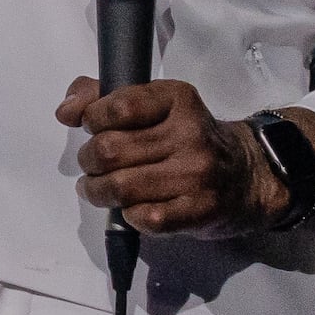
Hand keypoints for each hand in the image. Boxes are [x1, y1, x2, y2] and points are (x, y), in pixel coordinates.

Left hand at [56, 78, 277, 237]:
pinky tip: (132, 207)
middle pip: (109, 150)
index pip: (117, 106)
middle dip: (89, 160)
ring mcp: (198, 175)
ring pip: (121, 187)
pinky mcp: (201, 211)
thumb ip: (102, 97)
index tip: (93, 127)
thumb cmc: (188, 137)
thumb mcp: (154, 104)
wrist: (249, 175)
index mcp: (176, 99)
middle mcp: (190, 135)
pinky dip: (129, 215)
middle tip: (93, 164)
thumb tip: (65, 111)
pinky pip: (145, 218)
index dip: (91, 119)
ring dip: (97, 190)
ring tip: (99, 188)